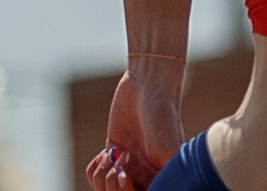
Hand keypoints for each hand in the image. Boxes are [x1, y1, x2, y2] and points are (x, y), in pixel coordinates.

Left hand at [85, 69, 183, 189]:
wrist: (149, 85)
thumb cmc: (164, 115)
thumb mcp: (170, 149)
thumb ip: (167, 176)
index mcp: (160, 179)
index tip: (126, 176)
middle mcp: (143, 176)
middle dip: (113, 186)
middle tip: (121, 161)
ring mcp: (126, 167)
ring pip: (105, 190)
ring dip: (103, 175)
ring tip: (113, 153)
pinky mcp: (111, 154)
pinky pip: (95, 175)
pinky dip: (95, 168)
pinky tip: (105, 151)